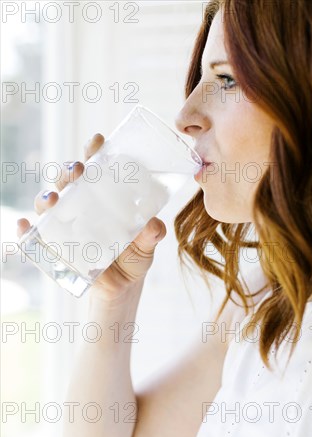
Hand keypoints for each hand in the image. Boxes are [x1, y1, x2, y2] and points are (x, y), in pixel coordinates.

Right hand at [17, 134, 166, 302]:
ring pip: (49, 204)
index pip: (96, 168)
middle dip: (69, 172)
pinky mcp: (56, 247)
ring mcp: (66, 225)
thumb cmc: (134, 257)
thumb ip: (152, 234)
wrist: (122, 287)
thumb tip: (154, 226)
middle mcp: (81, 206)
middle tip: (78, 171)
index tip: (97, 142)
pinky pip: (35, 237)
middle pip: (68, 181)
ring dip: (46, 198)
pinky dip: (26, 231)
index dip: (94, 152)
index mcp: (104, 197)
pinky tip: (25, 226)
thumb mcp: (147, 245)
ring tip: (52, 199)